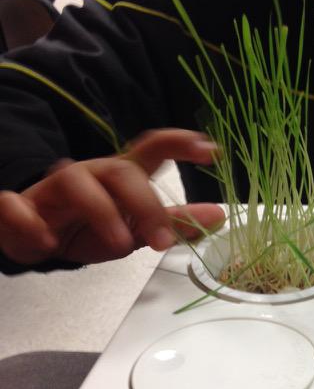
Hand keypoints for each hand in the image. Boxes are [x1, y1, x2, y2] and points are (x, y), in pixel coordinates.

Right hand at [0, 129, 225, 265]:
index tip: (211, 150)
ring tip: (119, 245)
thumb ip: (175, 222)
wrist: (38, 240)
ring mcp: (52, 189)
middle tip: (161, 241)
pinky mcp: (18, 208)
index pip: (152, 148)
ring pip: (74, 181)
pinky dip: (31, 223)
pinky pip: (16, 205)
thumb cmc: (91, 228)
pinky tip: (48, 243)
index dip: (181, 143)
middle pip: (120, 171)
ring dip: (100, 212)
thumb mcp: (136, 228)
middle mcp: (90, 174)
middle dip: (145, 205)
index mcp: (120, 175)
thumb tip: (219, 215)